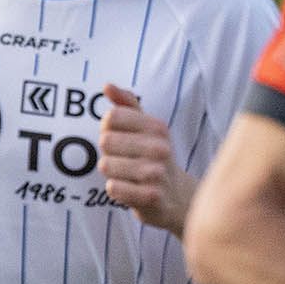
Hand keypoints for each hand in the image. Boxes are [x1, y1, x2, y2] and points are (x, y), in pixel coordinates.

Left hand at [98, 84, 194, 234]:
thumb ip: (126, 104)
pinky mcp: (151, 197)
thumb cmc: (154, 158)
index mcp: (157, 127)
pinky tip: (131, 190)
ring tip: (129, 176)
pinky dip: (116, 189)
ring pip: (106, 165)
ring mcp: (157, 173)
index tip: (121, 137)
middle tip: (126, 160)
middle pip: (105, 141)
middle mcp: (160, 148)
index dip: (108, 128)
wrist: (178, 198)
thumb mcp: (146, 128)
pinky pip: (113, 188)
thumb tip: (107, 85)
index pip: (112, 117)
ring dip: (112, 173)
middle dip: (109, 153)